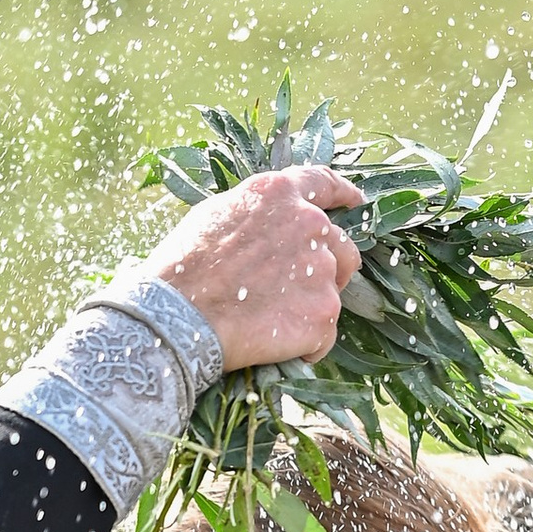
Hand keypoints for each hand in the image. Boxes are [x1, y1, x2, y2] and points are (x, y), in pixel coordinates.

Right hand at [148, 167, 362, 374]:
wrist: (178, 315)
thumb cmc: (184, 267)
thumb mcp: (216, 215)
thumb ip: (256, 213)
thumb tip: (267, 224)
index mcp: (280, 194)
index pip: (323, 183)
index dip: (343, 194)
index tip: (354, 202)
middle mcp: (309, 225)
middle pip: (341, 247)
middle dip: (329, 268)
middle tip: (297, 291)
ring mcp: (321, 271)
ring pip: (332, 292)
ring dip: (310, 308)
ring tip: (273, 323)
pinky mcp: (322, 314)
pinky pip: (324, 335)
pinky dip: (306, 344)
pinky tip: (275, 347)